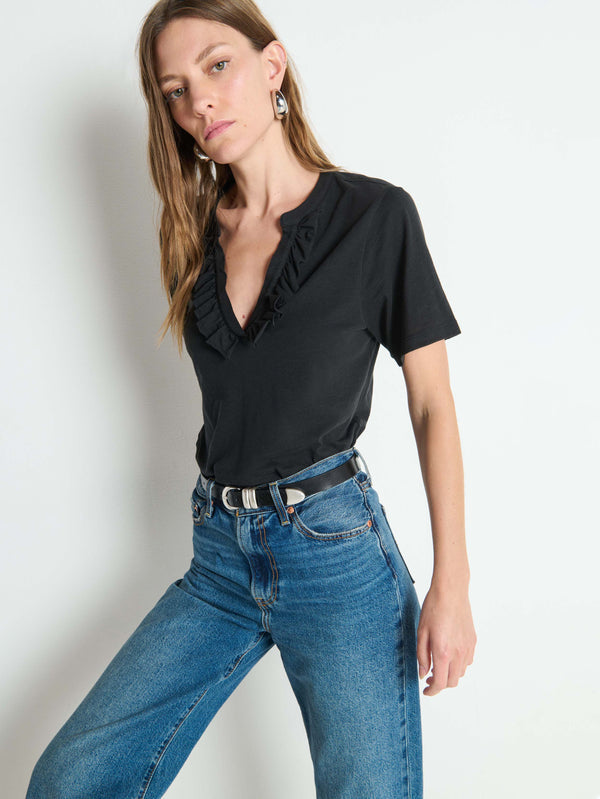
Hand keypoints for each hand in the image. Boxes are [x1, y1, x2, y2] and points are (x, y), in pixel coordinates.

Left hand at [416, 580, 475, 695]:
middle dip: (440, 684)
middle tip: (429, 678)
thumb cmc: (434, 608)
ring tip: (438, 666)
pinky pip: (468, 661)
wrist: (451, 591)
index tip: (426, 691)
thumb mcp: (421, 632)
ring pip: (461, 673)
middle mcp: (458, 653)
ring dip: (450, 675)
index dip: (432, 691)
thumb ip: (422, 656)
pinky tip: (450, 656)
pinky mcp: (473, 641)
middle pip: (452, 682)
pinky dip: (459, 665)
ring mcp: (468, 647)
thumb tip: (423, 673)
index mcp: (443, 652)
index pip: (440, 683)